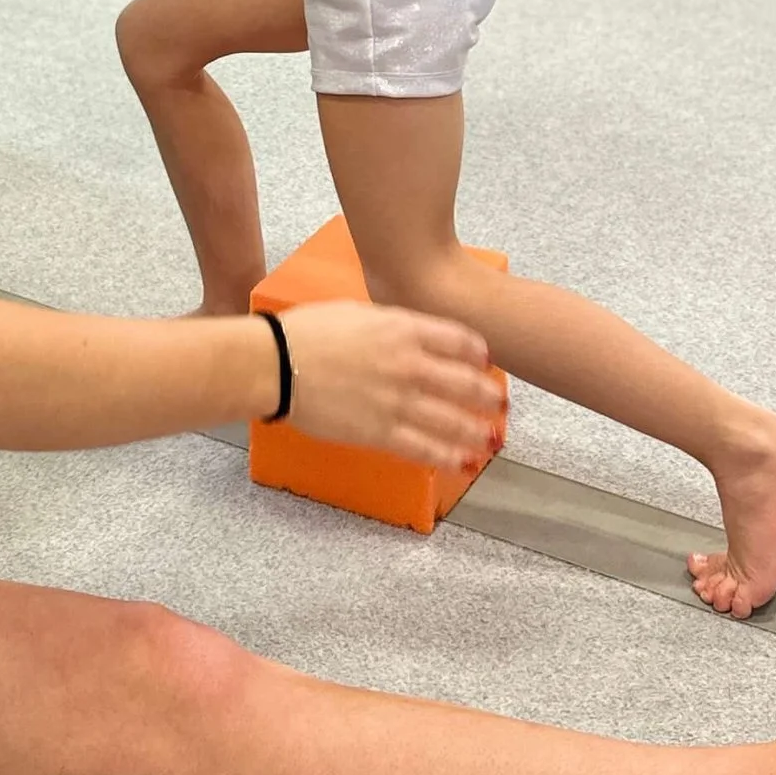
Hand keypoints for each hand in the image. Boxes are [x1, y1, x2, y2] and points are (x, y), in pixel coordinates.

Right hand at [271, 299, 504, 471]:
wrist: (276, 364)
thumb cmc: (308, 332)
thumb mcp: (357, 313)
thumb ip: (391, 324)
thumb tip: (410, 334)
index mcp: (403, 329)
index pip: (459, 341)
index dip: (479, 354)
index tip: (485, 362)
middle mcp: (409, 364)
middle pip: (465, 383)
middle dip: (487, 396)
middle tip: (499, 404)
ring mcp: (397, 400)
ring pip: (452, 420)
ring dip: (476, 431)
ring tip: (490, 439)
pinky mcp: (380, 432)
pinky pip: (423, 448)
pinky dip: (446, 456)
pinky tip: (460, 461)